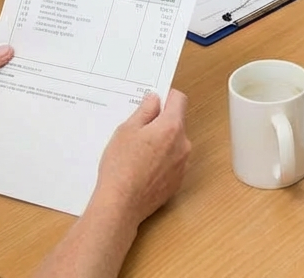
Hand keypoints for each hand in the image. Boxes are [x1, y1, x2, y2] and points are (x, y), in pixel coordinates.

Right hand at [92, 90, 190, 229]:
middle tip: (139, 130)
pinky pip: (173, 162)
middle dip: (162, 122)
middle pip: (177, 122)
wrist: (120, 206)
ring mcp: (182, 165)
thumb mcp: (127, 130)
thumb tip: (155, 99)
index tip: (154, 102)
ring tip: (139, 152)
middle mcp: (183, 144)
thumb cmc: (121, 166)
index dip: (166, 97)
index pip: (179, 99)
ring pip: (175, 143)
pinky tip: (144, 168)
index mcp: (172, 127)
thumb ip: (145, 110)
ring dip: (163, 142)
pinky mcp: (178, 181)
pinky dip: (163, 161)